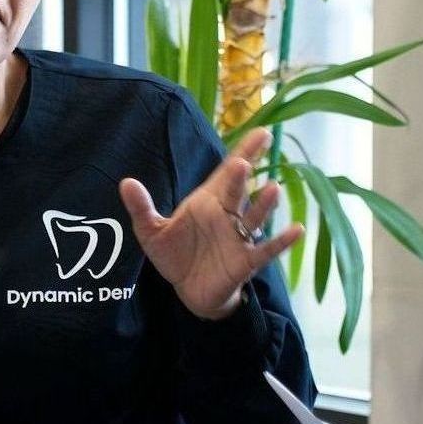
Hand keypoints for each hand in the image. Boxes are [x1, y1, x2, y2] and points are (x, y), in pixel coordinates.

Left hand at [118, 128, 301, 319]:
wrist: (188, 291)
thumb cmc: (175, 255)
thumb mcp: (152, 232)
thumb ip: (142, 208)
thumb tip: (125, 182)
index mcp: (208, 201)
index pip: (227, 172)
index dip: (244, 151)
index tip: (261, 132)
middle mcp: (228, 215)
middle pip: (239, 190)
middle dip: (244, 175)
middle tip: (247, 158)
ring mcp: (239, 238)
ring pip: (254, 218)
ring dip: (264, 205)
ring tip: (273, 190)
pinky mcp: (245, 262)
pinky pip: (266, 250)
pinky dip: (281, 241)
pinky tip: (297, 229)